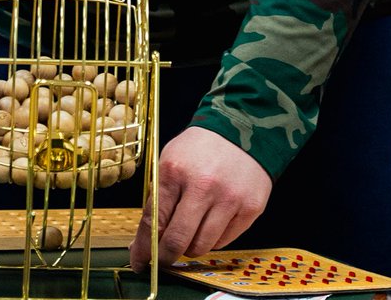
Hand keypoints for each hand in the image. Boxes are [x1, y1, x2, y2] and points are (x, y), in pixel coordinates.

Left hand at [129, 126, 271, 271]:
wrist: (242, 128)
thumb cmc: (201, 147)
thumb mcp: (171, 161)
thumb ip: (158, 199)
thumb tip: (145, 242)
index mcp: (175, 171)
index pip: (154, 222)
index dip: (144, 249)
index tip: (140, 262)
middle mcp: (203, 185)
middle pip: (177, 242)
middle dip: (166, 257)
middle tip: (164, 258)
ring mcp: (229, 198)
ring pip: (201, 247)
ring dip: (192, 246)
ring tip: (193, 229)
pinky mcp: (250, 208)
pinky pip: (224, 241)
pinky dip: (214, 238)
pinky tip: (213, 219)